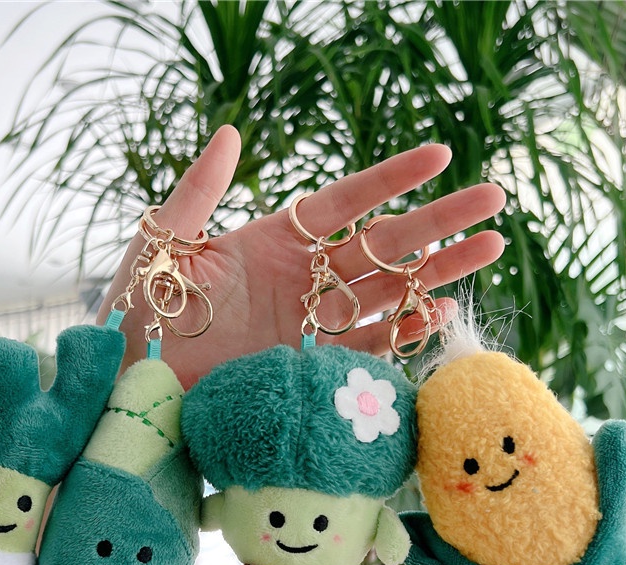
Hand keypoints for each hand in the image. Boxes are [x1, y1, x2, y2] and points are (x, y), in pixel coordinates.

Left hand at [98, 126, 505, 387]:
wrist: (131, 372)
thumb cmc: (140, 303)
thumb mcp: (166, 239)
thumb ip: (200, 190)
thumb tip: (230, 132)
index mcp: (274, 240)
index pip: (344, 203)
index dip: (389, 180)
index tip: (438, 155)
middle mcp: (303, 279)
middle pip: (383, 245)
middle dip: (438, 222)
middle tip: (493, 200)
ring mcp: (310, 324)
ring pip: (386, 294)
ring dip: (437, 274)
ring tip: (488, 250)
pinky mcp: (308, 366)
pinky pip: (364, 348)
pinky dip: (401, 334)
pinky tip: (439, 313)